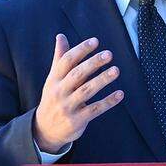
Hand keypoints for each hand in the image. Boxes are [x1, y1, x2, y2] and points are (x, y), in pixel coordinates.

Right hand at [33, 34, 122, 152]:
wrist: (45, 130)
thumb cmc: (54, 98)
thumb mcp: (53, 79)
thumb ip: (60, 58)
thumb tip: (61, 36)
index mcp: (54, 79)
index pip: (67, 61)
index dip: (81, 50)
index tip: (95, 41)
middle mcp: (59, 92)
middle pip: (77, 75)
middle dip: (93, 63)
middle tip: (109, 54)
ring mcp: (67, 107)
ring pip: (86, 91)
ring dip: (102, 80)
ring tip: (116, 70)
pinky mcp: (77, 120)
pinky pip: (95, 110)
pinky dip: (108, 102)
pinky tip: (120, 94)